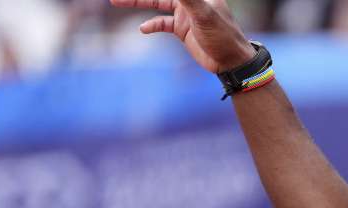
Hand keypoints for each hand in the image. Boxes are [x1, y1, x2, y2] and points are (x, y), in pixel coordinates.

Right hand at [110, 0, 254, 73]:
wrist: (231, 61)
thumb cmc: (223, 35)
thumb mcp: (204, 13)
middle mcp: (191, 0)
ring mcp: (186, 14)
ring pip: (156, 4)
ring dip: (137, 2)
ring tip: (116, 1)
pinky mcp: (183, 29)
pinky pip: (162, 24)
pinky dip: (152, 25)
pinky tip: (143, 29)